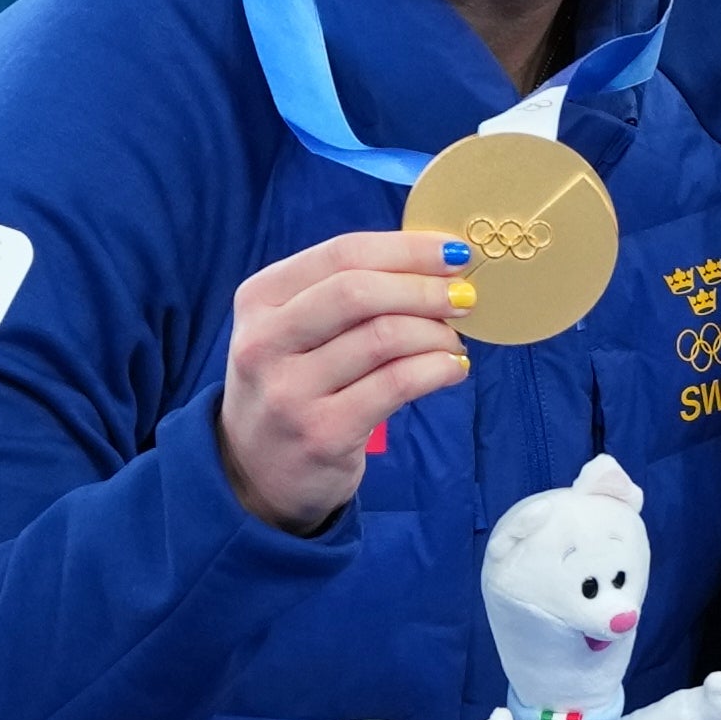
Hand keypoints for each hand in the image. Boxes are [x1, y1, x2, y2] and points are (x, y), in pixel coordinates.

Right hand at [217, 228, 477, 532]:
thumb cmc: (294, 384)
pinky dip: (438, 369)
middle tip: (464, 296)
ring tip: (453, 341)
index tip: (456, 252)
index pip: (342, 254)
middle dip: (425, 289)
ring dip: (436, 333)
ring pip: (384, 338)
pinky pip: (397, 385)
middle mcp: (264, 341)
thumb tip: (434, 262)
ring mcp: (290, 390)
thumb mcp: (295, 329)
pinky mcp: (323, 432)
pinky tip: (452, 369)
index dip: (407, 249)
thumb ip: (347, 293)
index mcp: (259, 299)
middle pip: (360, 292)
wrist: (256, 469)